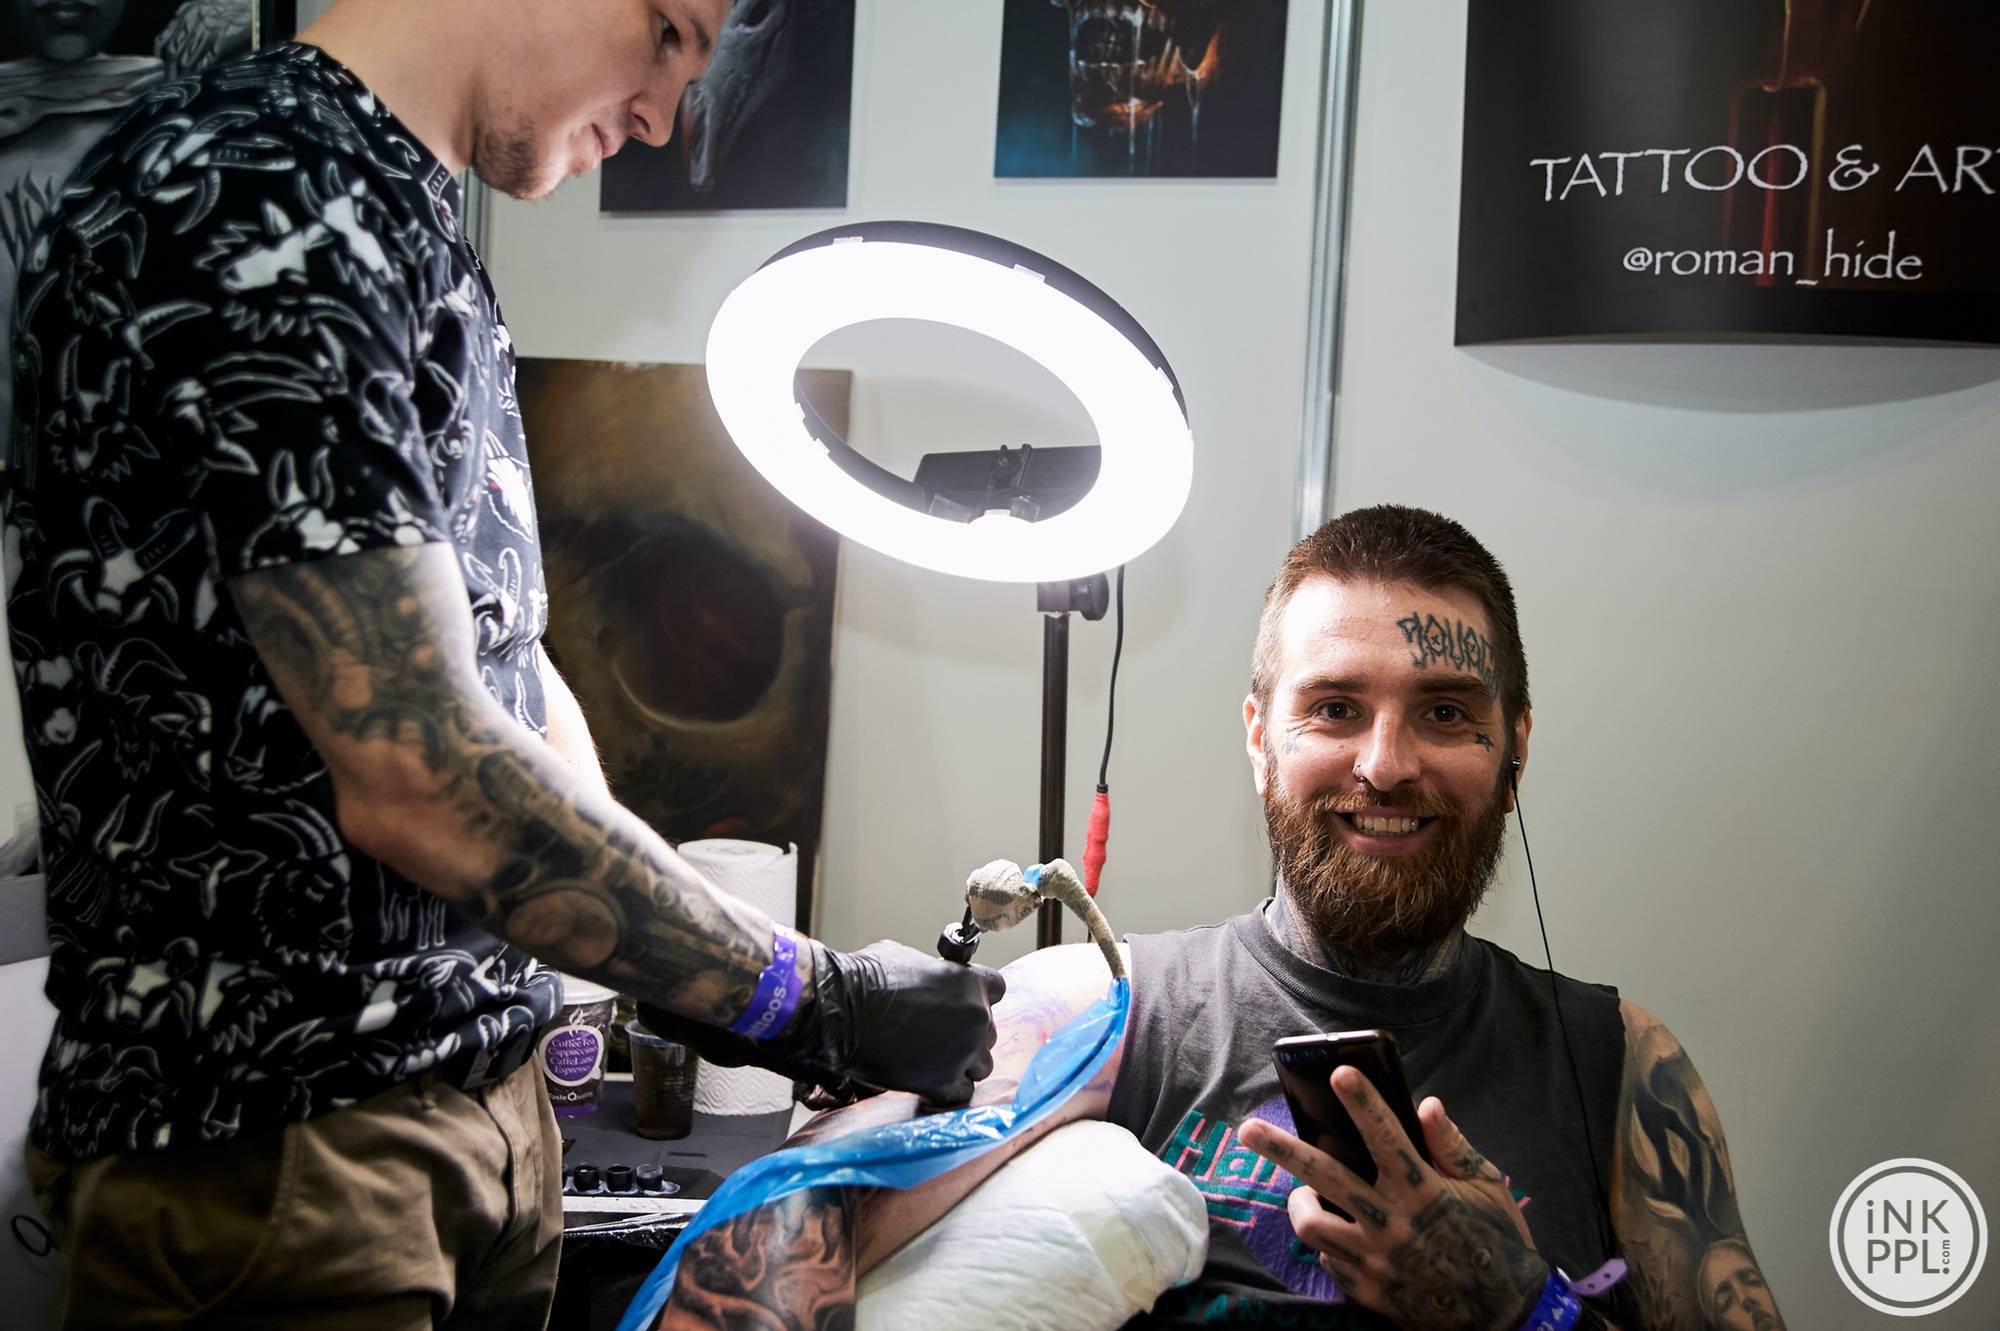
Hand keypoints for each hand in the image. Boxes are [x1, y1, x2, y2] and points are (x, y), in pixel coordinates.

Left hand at [153, 0, 251, 81]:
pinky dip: (199, 71)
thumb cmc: (227, 6)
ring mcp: (206, 35)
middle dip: (169, 69)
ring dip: (183, 73)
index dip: (159, 54)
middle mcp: (192, 24)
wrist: (249, 6)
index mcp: (186, 14)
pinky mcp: (221, 44)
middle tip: (169, 80)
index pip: (164, 38)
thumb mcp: (200, 6)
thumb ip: (186, 19)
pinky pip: (205, 62)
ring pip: (187, 60)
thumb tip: (174, 35)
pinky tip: (197, 76)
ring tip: (182, 82)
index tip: (160, 63)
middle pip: (173, 52)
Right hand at [808, 940, 1006, 1103]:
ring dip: (963, 1063)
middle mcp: (976, 1017)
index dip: (979, 998)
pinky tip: (929, 1079)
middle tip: (939, 1035)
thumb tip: (929, 980)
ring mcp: (963, 1052)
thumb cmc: (867, 979)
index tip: (963, 1005)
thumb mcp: (907, 959)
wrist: (843, 1011)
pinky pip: (962, 1092)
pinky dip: (948, 1088)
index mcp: (970, 983)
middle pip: (988, 1031)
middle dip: (968, 1033)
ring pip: (981, 1065)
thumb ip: (933, 975)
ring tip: (934, 1059)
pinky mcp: (943, 1082)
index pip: (996, 990)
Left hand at [1239, 1068, 1547, 1330]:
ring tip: (1302, 1192)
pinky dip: (1329, 1243)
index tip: (1340, 1073)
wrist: (1506, 1315)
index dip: (1363, 1102)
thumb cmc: (1499, 1241)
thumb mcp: (1487, 1187)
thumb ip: (1451, 1145)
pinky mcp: (1369, 1290)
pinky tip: (1340, 1233)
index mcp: (1423, 1192)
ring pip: (1311, 1225)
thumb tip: (1426, 1104)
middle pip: (1324, 1177)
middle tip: (1247, 1130)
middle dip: (1281, 1150)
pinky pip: (1329, 1260)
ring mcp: (1375, 1260)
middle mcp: (1392, 1224)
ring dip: (1299, 1202)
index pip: (1386, 1137)